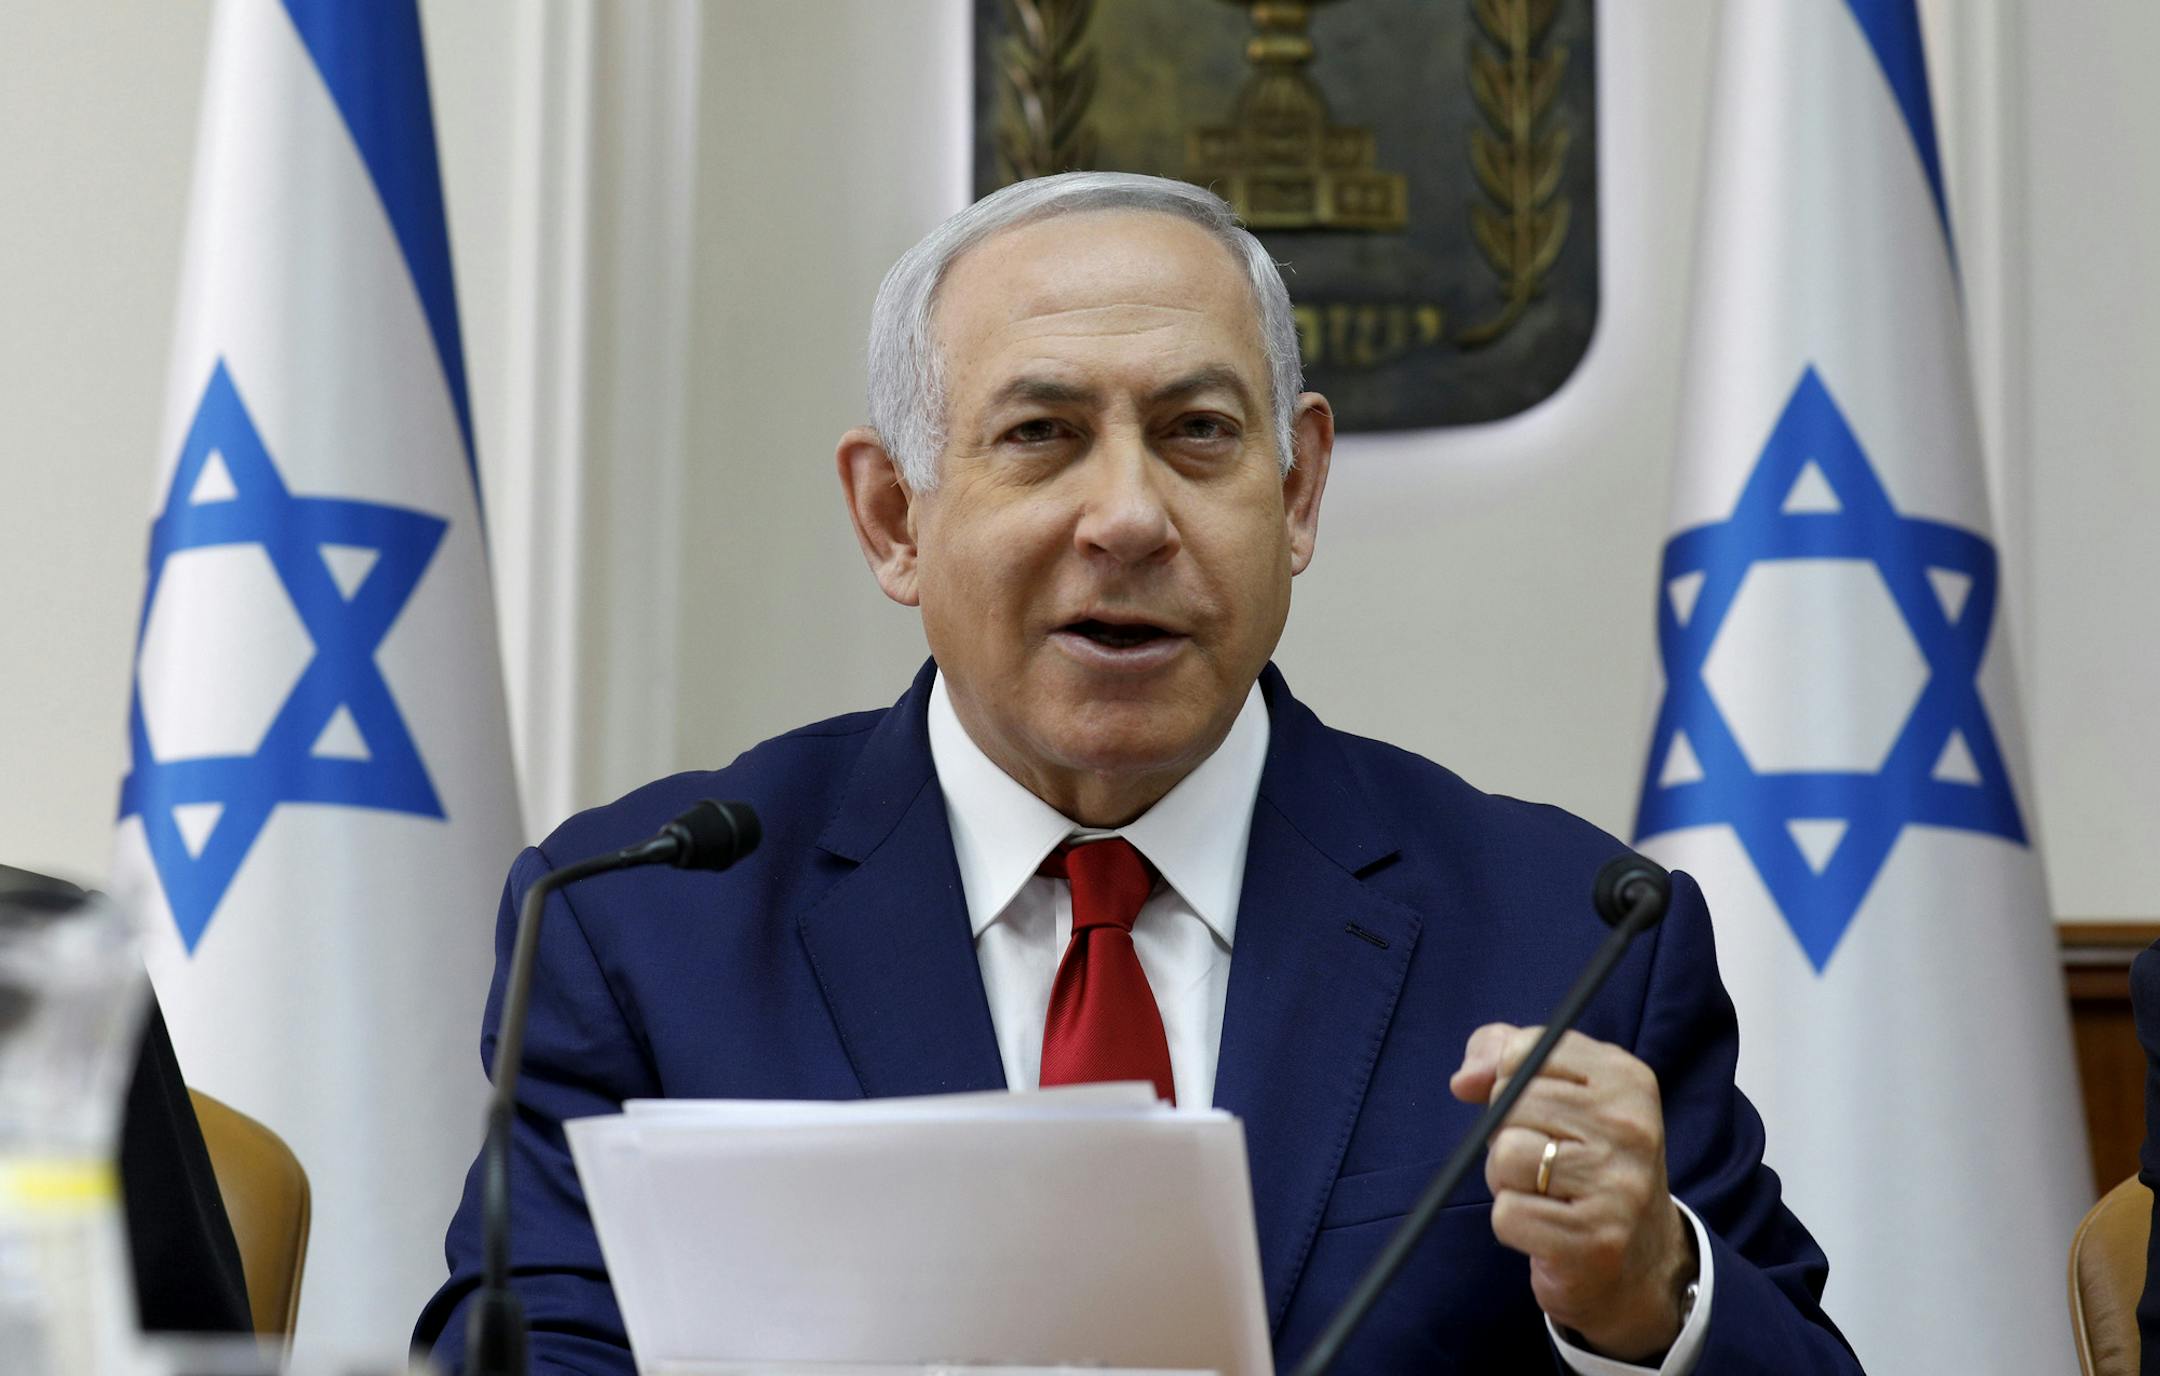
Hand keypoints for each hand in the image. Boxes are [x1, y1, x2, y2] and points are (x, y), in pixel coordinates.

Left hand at [1450, 1023, 1696, 1361]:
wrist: (1639, 1260)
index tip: (1532, 1109)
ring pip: (1505, 1156)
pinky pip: (1507, 1214)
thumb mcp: (1558, 1093)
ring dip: (1506, 1181)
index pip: (1527, 1050)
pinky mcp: (1594, 1241)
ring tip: (1544, 1194)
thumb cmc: (1583, 1163)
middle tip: (1543, 1160)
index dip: (1507, 1081)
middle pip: (1510, 1103)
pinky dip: (1512, 1225)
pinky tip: (1548, 1228)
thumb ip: (1503, 1056)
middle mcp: (1630, 1127)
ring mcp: (1618, 1186)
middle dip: (1505, 1133)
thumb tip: (1464, 1080)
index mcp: (1626, 1079)